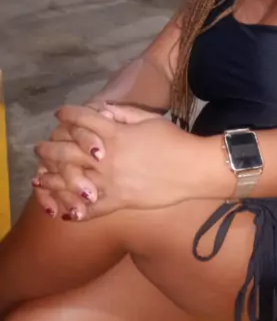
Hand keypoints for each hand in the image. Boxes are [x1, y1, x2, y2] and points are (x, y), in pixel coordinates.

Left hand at [35, 104, 202, 219]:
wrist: (193, 169)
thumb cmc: (174, 140)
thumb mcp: (149, 119)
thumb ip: (123, 113)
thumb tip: (101, 109)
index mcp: (114, 134)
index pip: (81, 120)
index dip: (68, 114)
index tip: (60, 114)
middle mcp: (106, 158)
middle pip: (66, 151)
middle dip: (49, 147)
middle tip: (40, 147)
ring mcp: (110, 182)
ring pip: (70, 181)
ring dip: (51, 178)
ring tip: (39, 177)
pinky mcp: (118, 202)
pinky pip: (90, 210)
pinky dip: (74, 211)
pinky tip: (62, 210)